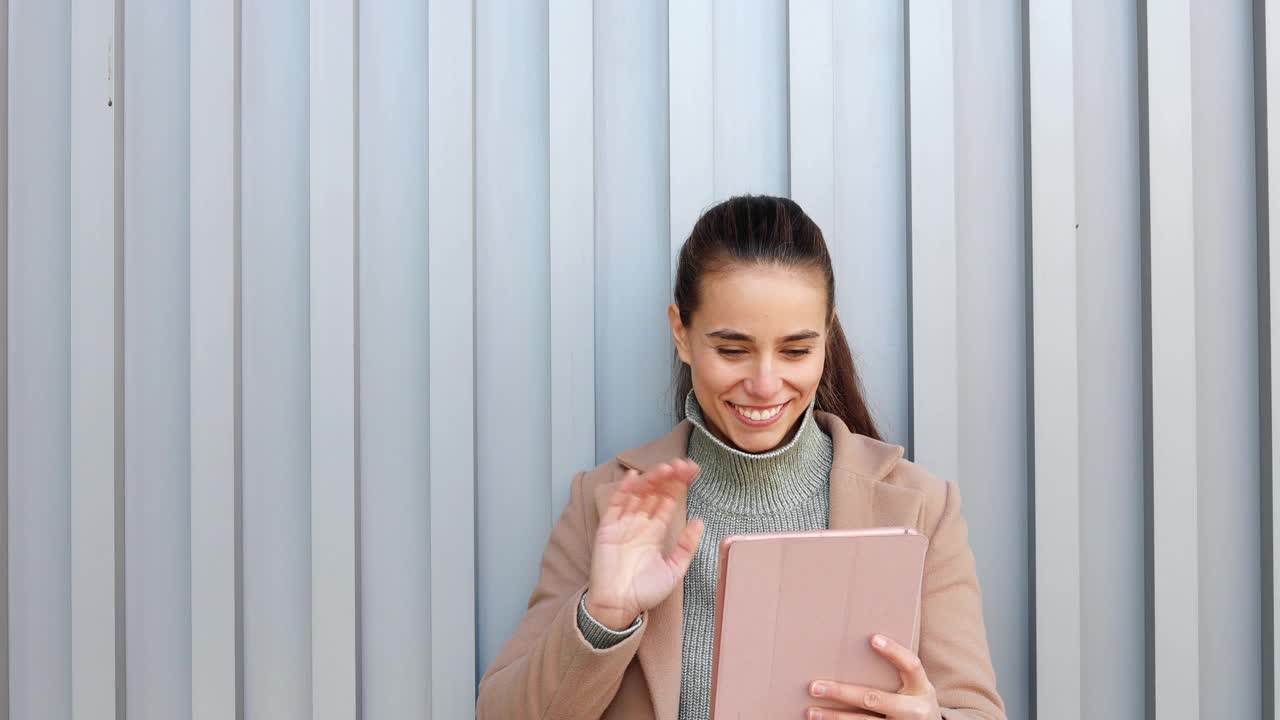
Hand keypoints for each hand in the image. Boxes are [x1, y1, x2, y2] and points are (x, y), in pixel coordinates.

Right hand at [585, 459, 705, 630]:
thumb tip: (700, 522)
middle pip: (655, 491)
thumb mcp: (675, 569)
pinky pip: (616, 504)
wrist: (619, 607)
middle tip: (681, 465)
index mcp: (656, 531)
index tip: (692, 470)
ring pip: (638, 493)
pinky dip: (623, 489)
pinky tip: (634, 477)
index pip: (669, 500)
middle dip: (668, 477)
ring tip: (665, 468)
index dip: (680, 484)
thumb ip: (687, 546)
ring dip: (651, 479)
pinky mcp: (608, 528)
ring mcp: (624, 523)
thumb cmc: (645, 592)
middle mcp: (640, 523)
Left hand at [805, 634, 941, 719]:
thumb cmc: (915, 702)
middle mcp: (913, 711)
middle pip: (874, 699)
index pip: (911, 666)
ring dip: (834, 717)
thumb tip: (861, 644)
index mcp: (921, 689)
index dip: (894, 652)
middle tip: (814, 686)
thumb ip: (896, 672)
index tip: (873, 638)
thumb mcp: (916, 688)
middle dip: (842, 692)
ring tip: (811, 711)